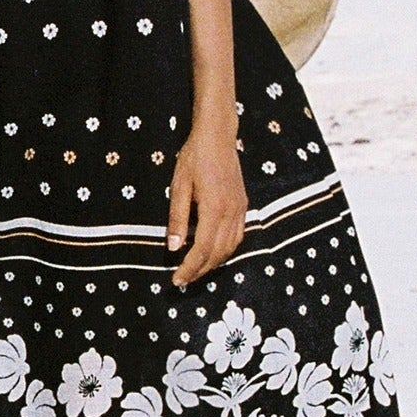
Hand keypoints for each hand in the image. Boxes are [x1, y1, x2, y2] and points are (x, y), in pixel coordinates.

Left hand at [167, 108, 246, 287]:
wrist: (218, 136)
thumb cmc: (194, 157)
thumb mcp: (179, 186)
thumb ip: (177, 218)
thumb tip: (173, 248)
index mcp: (214, 209)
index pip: (201, 249)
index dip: (189, 268)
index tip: (176, 280)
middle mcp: (231, 212)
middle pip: (217, 253)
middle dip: (200, 270)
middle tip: (183, 279)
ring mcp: (240, 209)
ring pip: (230, 248)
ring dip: (214, 263)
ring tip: (196, 269)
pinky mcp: (243, 205)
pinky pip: (238, 236)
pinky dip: (225, 250)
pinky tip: (213, 251)